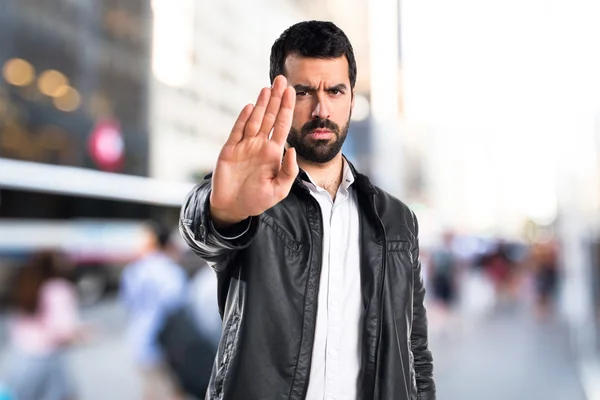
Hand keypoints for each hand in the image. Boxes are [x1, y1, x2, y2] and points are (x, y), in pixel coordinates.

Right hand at [210, 75, 297, 227]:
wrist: (233, 208)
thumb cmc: (257, 200)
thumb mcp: (279, 190)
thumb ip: (288, 171)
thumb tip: (292, 150)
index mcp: (273, 153)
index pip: (282, 125)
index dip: (287, 108)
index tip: (292, 91)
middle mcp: (259, 145)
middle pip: (269, 117)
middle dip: (275, 99)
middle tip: (281, 79)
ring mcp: (244, 146)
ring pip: (254, 120)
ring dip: (260, 104)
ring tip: (267, 88)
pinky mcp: (229, 150)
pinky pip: (237, 131)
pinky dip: (243, 119)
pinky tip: (249, 106)